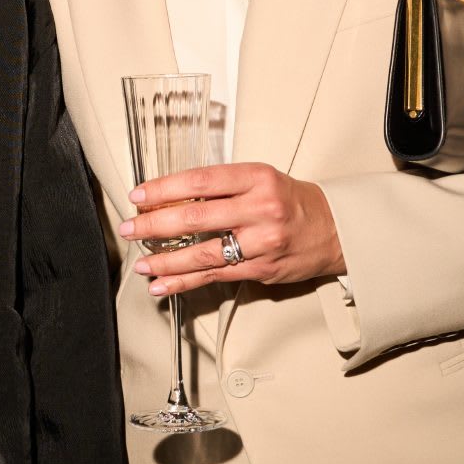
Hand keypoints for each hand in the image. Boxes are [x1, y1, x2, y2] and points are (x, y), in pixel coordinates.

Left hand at [122, 163, 343, 297]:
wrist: (334, 229)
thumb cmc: (291, 200)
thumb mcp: (259, 179)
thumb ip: (221, 188)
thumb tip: (169, 199)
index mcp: (256, 178)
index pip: (200, 182)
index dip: (163, 189)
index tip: (138, 196)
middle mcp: (260, 209)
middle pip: (196, 218)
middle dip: (155, 225)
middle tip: (129, 228)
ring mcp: (261, 243)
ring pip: (202, 254)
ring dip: (165, 260)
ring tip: (140, 263)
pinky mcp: (260, 270)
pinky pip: (214, 276)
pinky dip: (183, 282)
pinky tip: (161, 285)